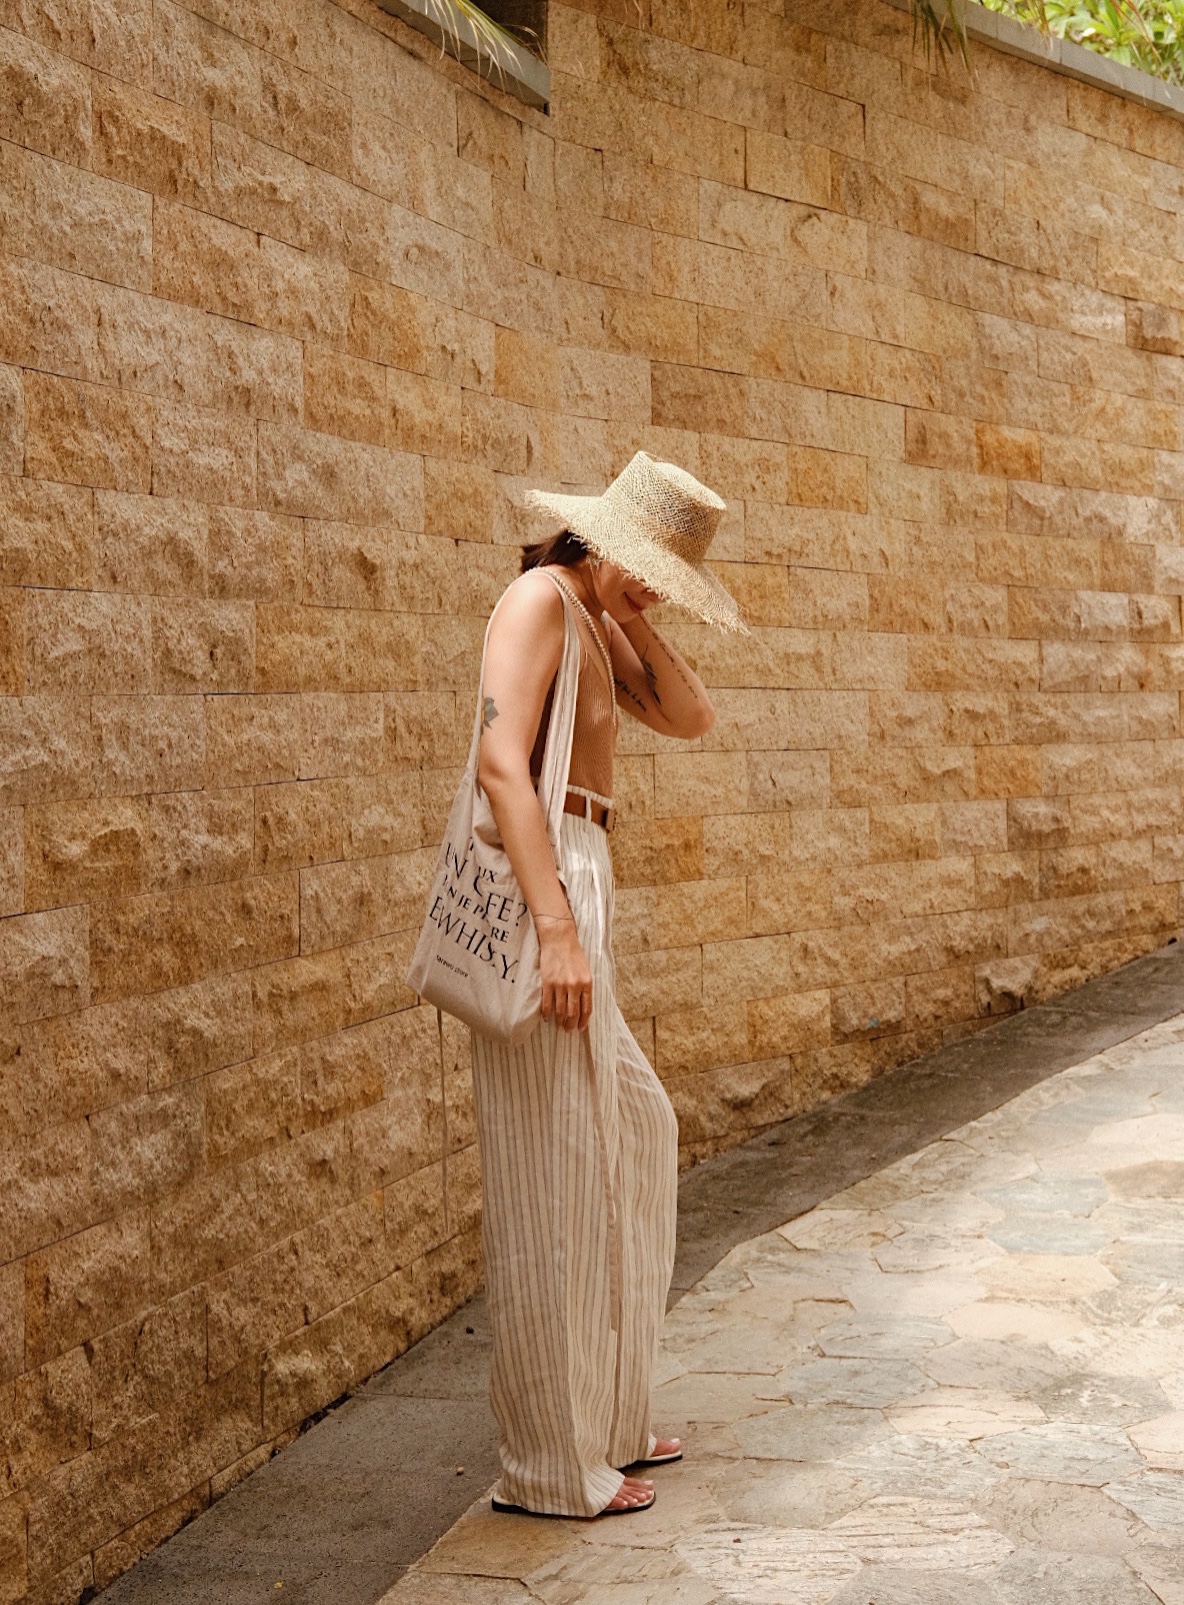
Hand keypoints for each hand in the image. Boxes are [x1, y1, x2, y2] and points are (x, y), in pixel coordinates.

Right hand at [536, 915, 591, 1031]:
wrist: (559, 938)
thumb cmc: (573, 953)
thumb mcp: (585, 970)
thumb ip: (585, 986)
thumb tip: (582, 1004)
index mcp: (587, 983)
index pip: (587, 1009)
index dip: (583, 1021)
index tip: (580, 1028)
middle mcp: (575, 986)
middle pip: (573, 1013)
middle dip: (571, 1025)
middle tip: (568, 1030)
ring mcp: (560, 985)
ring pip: (560, 1011)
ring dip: (559, 1021)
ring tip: (559, 1025)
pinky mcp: (548, 982)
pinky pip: (547, 1003)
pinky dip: (546, 1013)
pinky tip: (546, 1017)